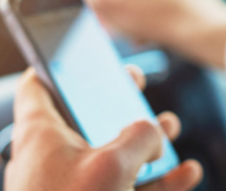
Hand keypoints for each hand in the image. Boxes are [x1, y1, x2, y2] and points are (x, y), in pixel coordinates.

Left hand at [5, 67, 201, 190]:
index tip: (78, 49)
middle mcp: (58, 158)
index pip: (38, 85)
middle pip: (88, 115)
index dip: (56, 63)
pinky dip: (161, 181)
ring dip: (148, 142)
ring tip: (170, 130)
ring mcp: (80, 187)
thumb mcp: (111, 166)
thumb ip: (139, 137)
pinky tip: (186, 174)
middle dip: (120, 101)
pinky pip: (134, 188)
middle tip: (136, 84)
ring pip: (116, 152)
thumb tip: (154, 133)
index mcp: (42, 135)